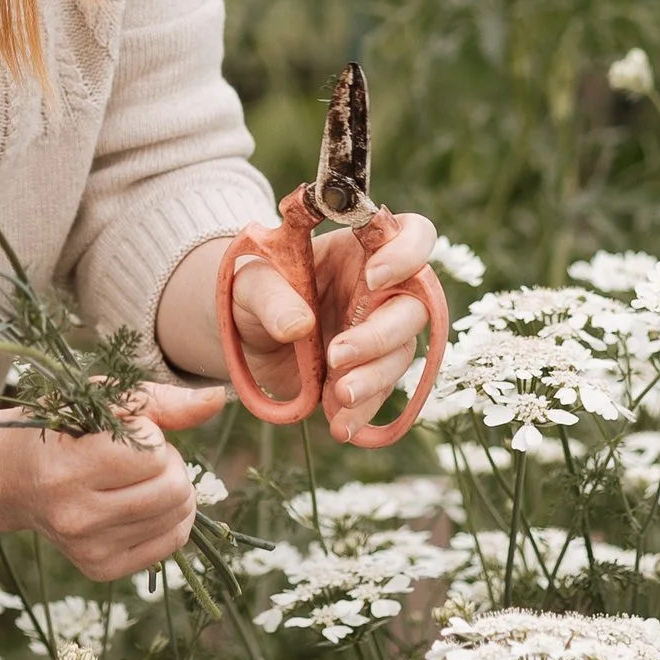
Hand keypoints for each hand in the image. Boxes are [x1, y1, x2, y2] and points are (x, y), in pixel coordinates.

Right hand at [0, 382, 220, 578]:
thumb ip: (160, 401)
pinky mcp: (100, 570)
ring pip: (180, 517)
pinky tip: (140, 503)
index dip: (149, 434)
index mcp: (67, 469)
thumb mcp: (97, 399)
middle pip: (174, 489)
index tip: (121, 432)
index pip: (154, 453)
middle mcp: (76, 517)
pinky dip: (169, 518)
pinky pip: (171, 544)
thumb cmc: (57, 427)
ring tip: (136, 477)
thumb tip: (218, 401)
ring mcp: (88, 550)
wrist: (8, 479)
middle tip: (137, 455)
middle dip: (169, 463)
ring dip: (171, 488)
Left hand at [225, 214, 440, 438]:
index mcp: (361, 249)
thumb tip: (298, 326)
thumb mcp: (250, 285)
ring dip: (374, 378)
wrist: (245, 338)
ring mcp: (379, 331)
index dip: (407, 253)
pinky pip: (381, 392)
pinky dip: (363, 410)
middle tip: (336, 356)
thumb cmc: (253, 293)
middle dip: (380, 335)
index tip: (373, 278)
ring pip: (401, 354)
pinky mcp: (369, 370)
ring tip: (337, 396)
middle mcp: (381, 289)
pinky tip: (341, 424)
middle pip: (413, 306)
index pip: (413, 235)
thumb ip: (271, 296)